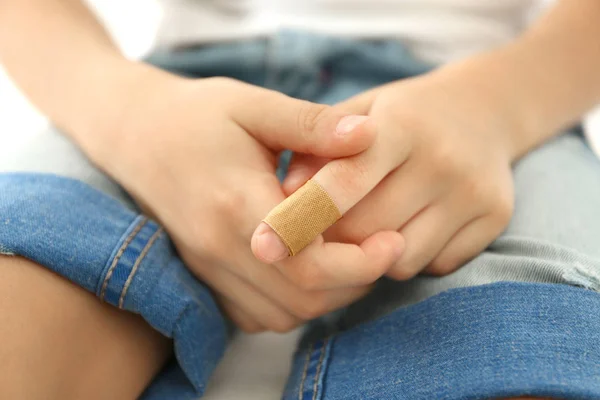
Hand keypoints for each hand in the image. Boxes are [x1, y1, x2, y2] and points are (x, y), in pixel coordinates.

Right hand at [86, 70, 403, 331]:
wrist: (133, 133)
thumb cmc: (196, 114)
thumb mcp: (253, 106)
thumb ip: (312, 124)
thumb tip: (369, 135)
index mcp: (235, 204)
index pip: (306, 263)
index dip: (360, 262)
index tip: (392, 241)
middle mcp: (218, 247)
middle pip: (300, 298)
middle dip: (353, 282)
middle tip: (382, 248)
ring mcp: (207, 267)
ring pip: (281, 314)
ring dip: (326, 296)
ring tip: (352, 257)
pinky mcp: (204, 275)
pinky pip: (255, 315)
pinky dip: (292, 305)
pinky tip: (308, 270)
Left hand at [254, 65, 514, 278]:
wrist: (484, 111)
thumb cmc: (403, 116)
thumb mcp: (357, 112)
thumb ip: (316, 149)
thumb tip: (283, 197)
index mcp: (401, 125)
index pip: (345, 181)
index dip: (302, 216)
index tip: (264, 245)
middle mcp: (443, 159)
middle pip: (367, 231)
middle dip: (332, 242)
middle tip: (320, 234)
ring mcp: (474, 192)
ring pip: (399, 259)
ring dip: (372, 256)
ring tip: (371, 224)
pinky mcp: (495, 218)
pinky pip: (434, 266)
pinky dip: (410, 258)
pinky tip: (409, 227)